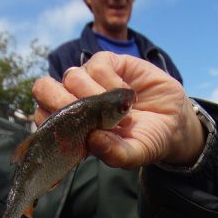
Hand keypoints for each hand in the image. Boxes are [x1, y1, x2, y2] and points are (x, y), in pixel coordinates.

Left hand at [32, 53, 203, 169]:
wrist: (175, 121)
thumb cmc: (147, 139)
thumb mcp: (135, 154)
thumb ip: (115, 154)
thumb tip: (94, 140)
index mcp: (71, 124)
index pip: (42, 116)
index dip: (52, 123)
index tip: (76, 136)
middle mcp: (75, 99)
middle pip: (44, 90)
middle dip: (63, 103)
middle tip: (89, 118)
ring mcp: (90, 79)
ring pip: (72, 77)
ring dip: (95, 96)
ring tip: (120, 113)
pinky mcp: (109, 63)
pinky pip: (96, 65)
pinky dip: (111, 82)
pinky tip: (127, 94)